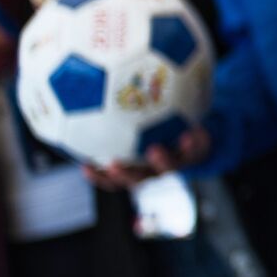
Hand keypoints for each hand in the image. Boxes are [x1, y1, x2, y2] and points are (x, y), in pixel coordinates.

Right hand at [81, 126, 210, 190]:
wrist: (200, 133)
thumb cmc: (160, 125)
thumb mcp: (137, 123)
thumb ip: (112, 115)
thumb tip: (77, 96)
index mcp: (137, 167)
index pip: (113, 179)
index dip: (99, 177)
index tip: (85, 166)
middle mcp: (154, 169)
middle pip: (138, 179)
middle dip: (125, 174)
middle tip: (114, 163)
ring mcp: (177, 163)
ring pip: (168, 168)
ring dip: (161, 160)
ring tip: (155, 149)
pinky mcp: (198, 153)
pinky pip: (197, 149)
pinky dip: (195, 142)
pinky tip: (192, 131)